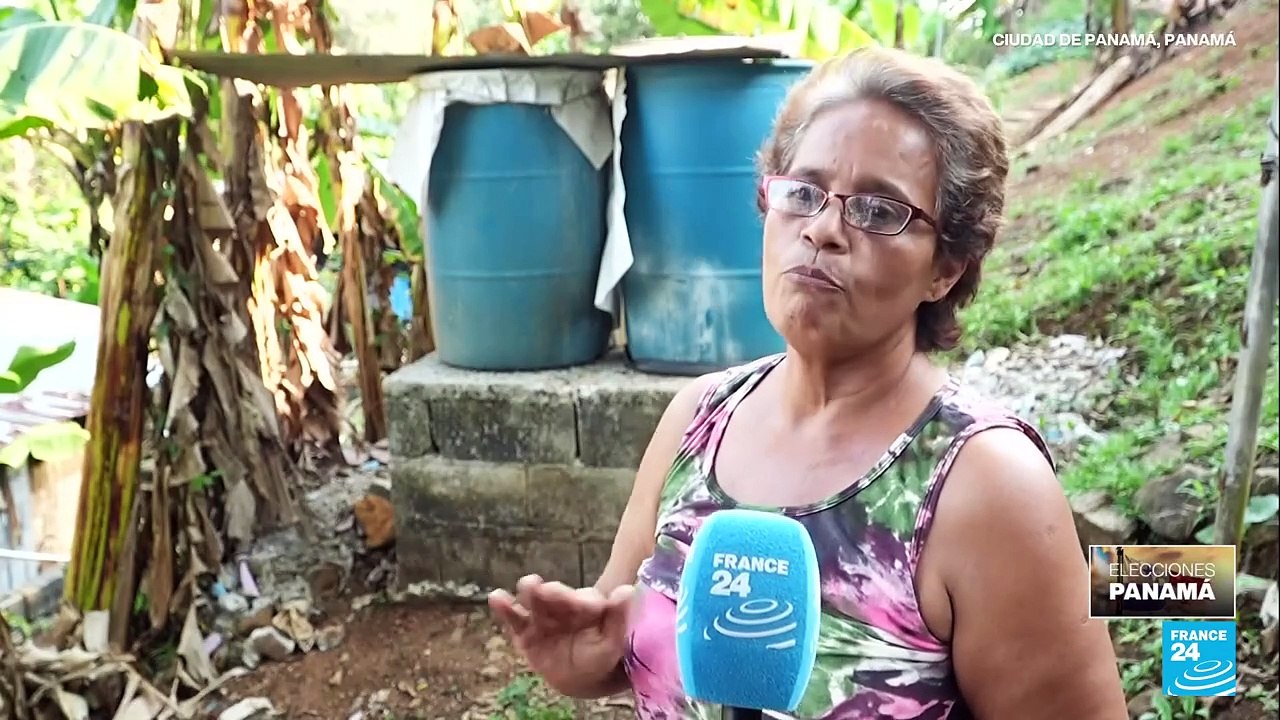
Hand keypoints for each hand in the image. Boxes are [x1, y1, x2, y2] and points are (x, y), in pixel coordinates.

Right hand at [488, 574, 634, 696]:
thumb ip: (618, 618)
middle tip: (548, 590)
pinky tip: (496, 597)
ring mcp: (543, 616)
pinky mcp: (525, 631)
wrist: (582, 676)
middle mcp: (564, 604)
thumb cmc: (600, 655)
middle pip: (557, 595)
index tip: (588, 605)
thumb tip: (626, 590)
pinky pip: (514, 617)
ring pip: (534, 601)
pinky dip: (504, 607)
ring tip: (528, 585)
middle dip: (554, 593)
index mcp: (587, 605)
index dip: (584, 602)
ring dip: (530, 592)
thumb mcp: (612, 642)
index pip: (585, 600)